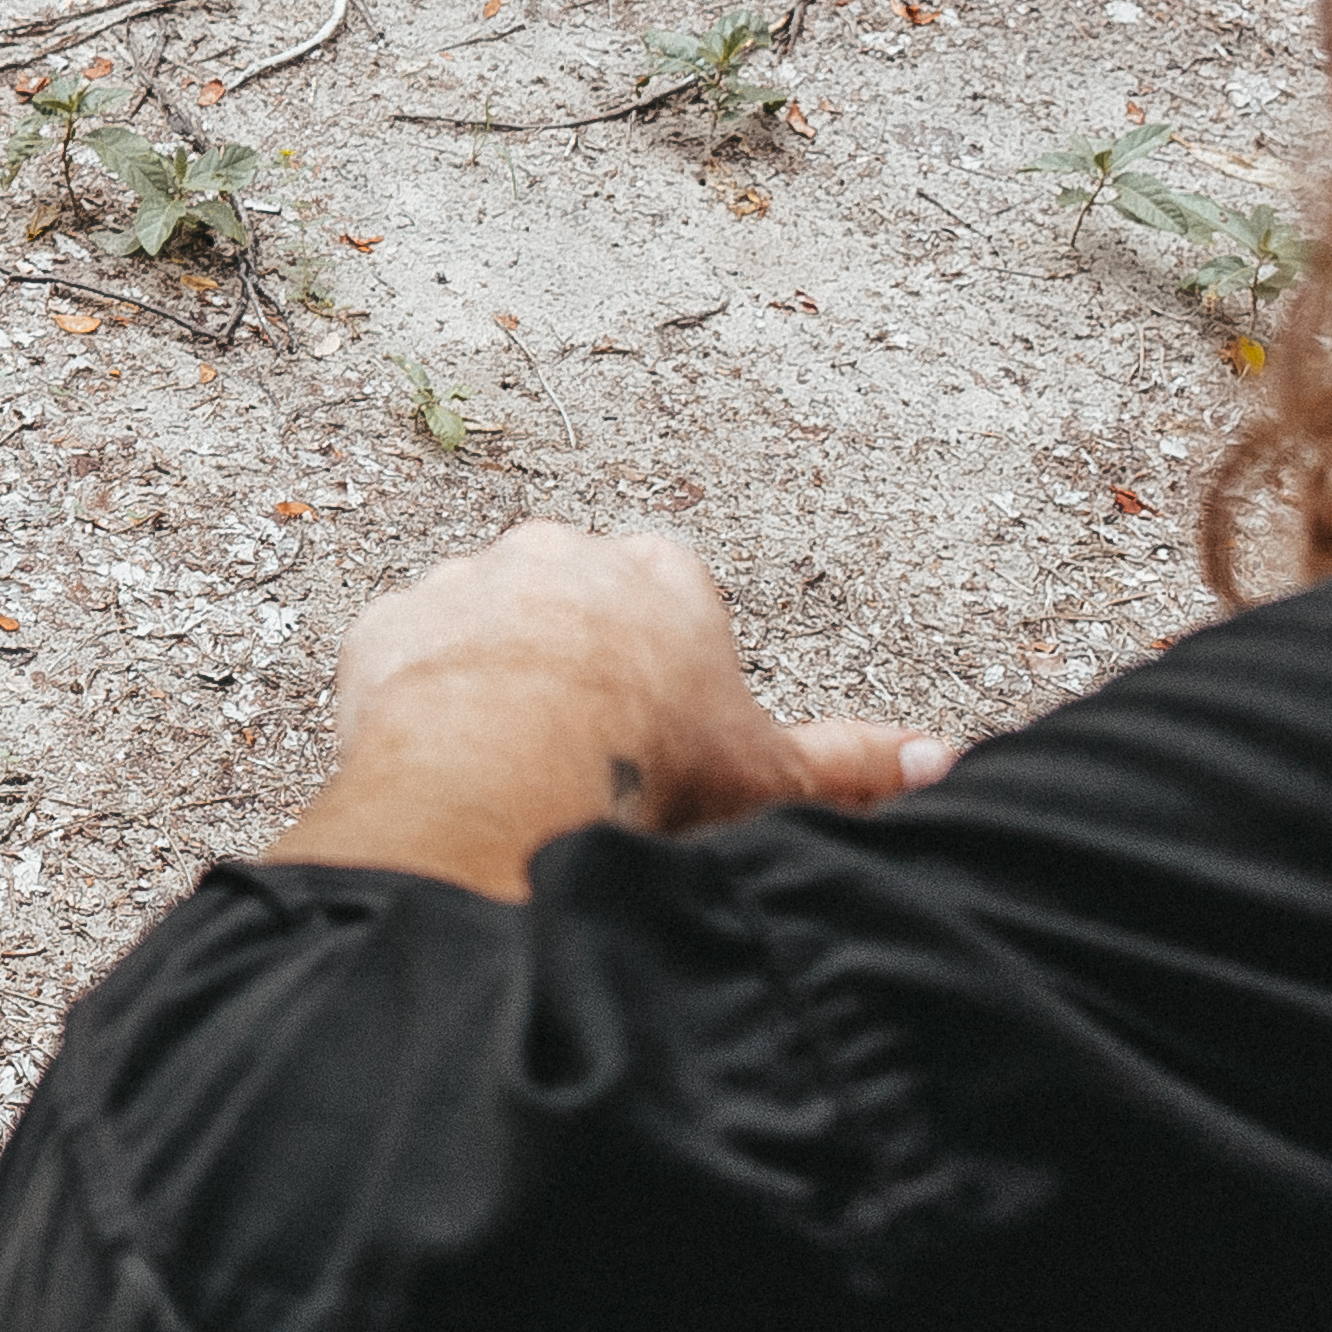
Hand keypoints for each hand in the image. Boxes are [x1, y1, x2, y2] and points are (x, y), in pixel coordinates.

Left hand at [264, 522, 955, 899]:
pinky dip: (413, 705)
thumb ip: (855, 763)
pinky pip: (402, 661)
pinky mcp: (388, 623)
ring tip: (505, 774)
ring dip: (486, 687)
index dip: (660, 681)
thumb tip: (943, 757)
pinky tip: (439, 764)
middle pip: (571, 611)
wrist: (509, 778)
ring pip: (479, 633)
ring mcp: (467, 581)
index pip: (666, 607)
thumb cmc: (654, 773)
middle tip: (578, 762)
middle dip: (572, 671)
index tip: (652, 741)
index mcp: (662, 572)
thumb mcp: (772, 775)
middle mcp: (562, 553)